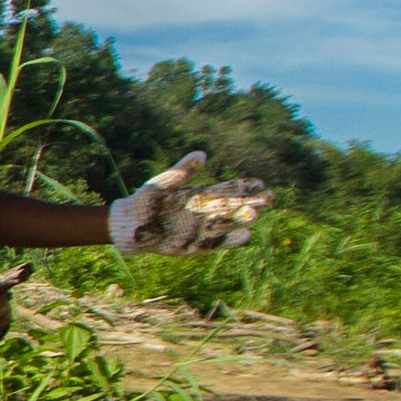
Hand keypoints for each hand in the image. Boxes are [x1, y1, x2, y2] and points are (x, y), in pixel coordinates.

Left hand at [109, 150, 272, 255]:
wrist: (129, 227)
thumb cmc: (143, 202)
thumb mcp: (162, 183)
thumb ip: (182, 171)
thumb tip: (203, 155)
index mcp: (198, 195)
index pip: (227, 189)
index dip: (244, 186)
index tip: (261, 182)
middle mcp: (203, 212)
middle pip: (233, 206)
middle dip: (252, 201)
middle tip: (271, 197)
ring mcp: (200, 229)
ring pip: (227, 223)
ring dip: (242, 218)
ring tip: (257, 213)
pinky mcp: (194, 245)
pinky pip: (215, 243)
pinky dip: (230, 240)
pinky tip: (246, 235)